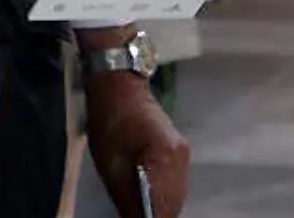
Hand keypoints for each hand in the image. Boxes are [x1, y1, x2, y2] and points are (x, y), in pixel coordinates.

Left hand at [86, 73, 188, 217]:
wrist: (120, 88)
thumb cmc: (110, 124)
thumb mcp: (111, 167)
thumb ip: (127, 199)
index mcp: (164, 158)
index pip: (163, 207)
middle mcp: (181, 159)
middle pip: (173, 204)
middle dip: (158, 216)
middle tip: (133, 216)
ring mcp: (183, 156)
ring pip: (176, 196)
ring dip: (162, 209)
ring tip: (142, 211)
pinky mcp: (180, 153)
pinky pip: (175, 185)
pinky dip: (163, 196)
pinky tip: (149, 200)